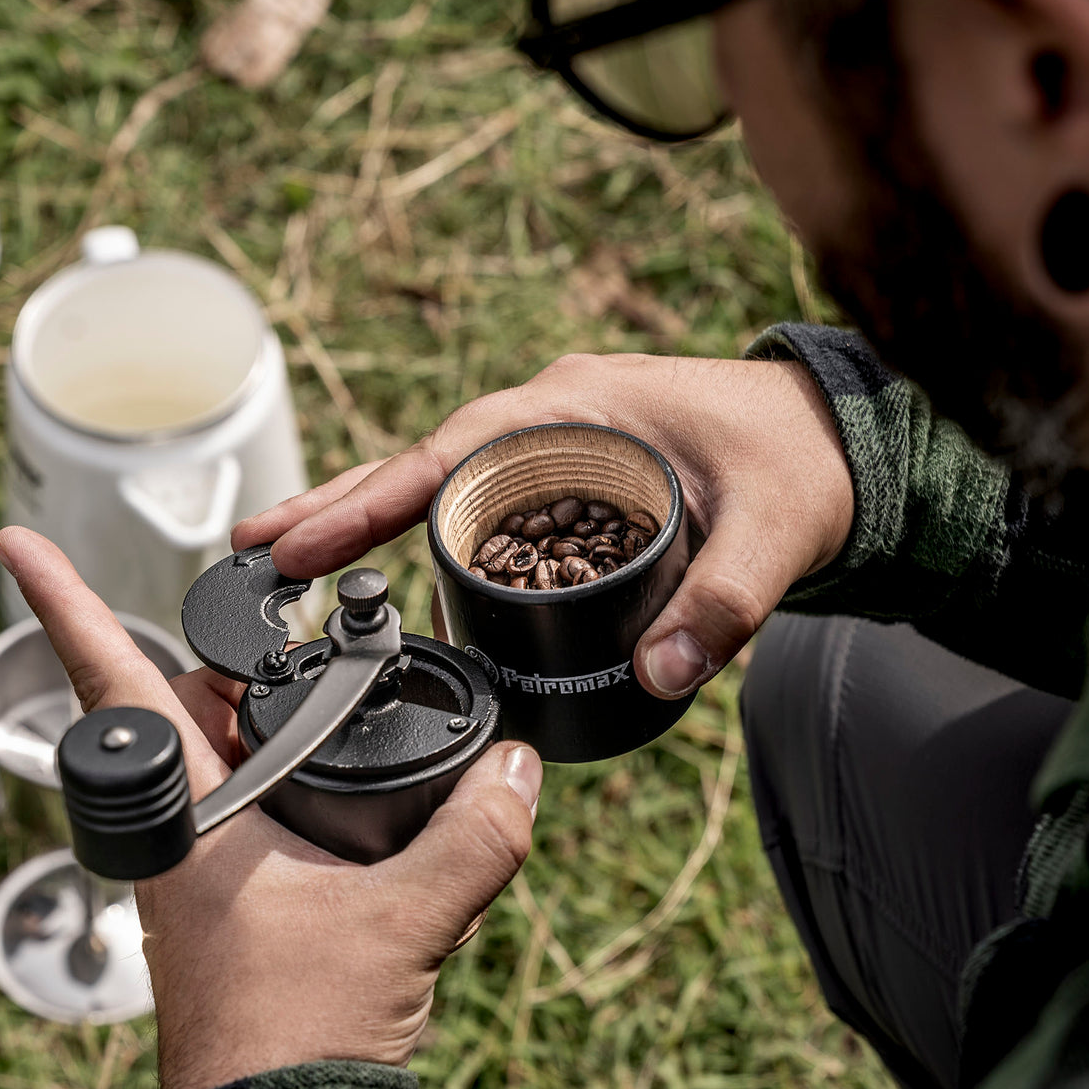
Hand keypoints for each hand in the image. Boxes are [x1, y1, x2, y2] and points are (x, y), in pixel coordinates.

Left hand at [0, 526, 541, 1088]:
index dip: (65, 607)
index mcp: (186, 818)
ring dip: (284, 727)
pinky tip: (363, 784)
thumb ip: (472, 839)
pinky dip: (310, 781)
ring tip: (351, 698)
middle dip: (239, 667)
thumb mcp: (401, 923)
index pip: (115, 688)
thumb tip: (519, 768)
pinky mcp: (250, 895)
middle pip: (191, 707)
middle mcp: (187, 831)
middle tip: (300, 629)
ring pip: (237, 757)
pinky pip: (271, 807)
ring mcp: (214, 865)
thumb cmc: (293, 1038)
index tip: (20, 546)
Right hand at [233, 354, 853, 697]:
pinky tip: (397, 568)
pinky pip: (482, 507)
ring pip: (444, 486)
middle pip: (422, 466)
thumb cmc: (801, 463)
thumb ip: (725, 603)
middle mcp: (548, 424)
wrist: (836, 441)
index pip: (449, 455)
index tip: (297, 540)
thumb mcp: (776, 530)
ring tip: (298, 561)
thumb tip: (658, 678)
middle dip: (337, 504)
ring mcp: (552, 451)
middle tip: (253, 547)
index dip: (370, 499)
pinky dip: (428, 534)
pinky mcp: (564, 483)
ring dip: (371, 518)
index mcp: (575, 410)